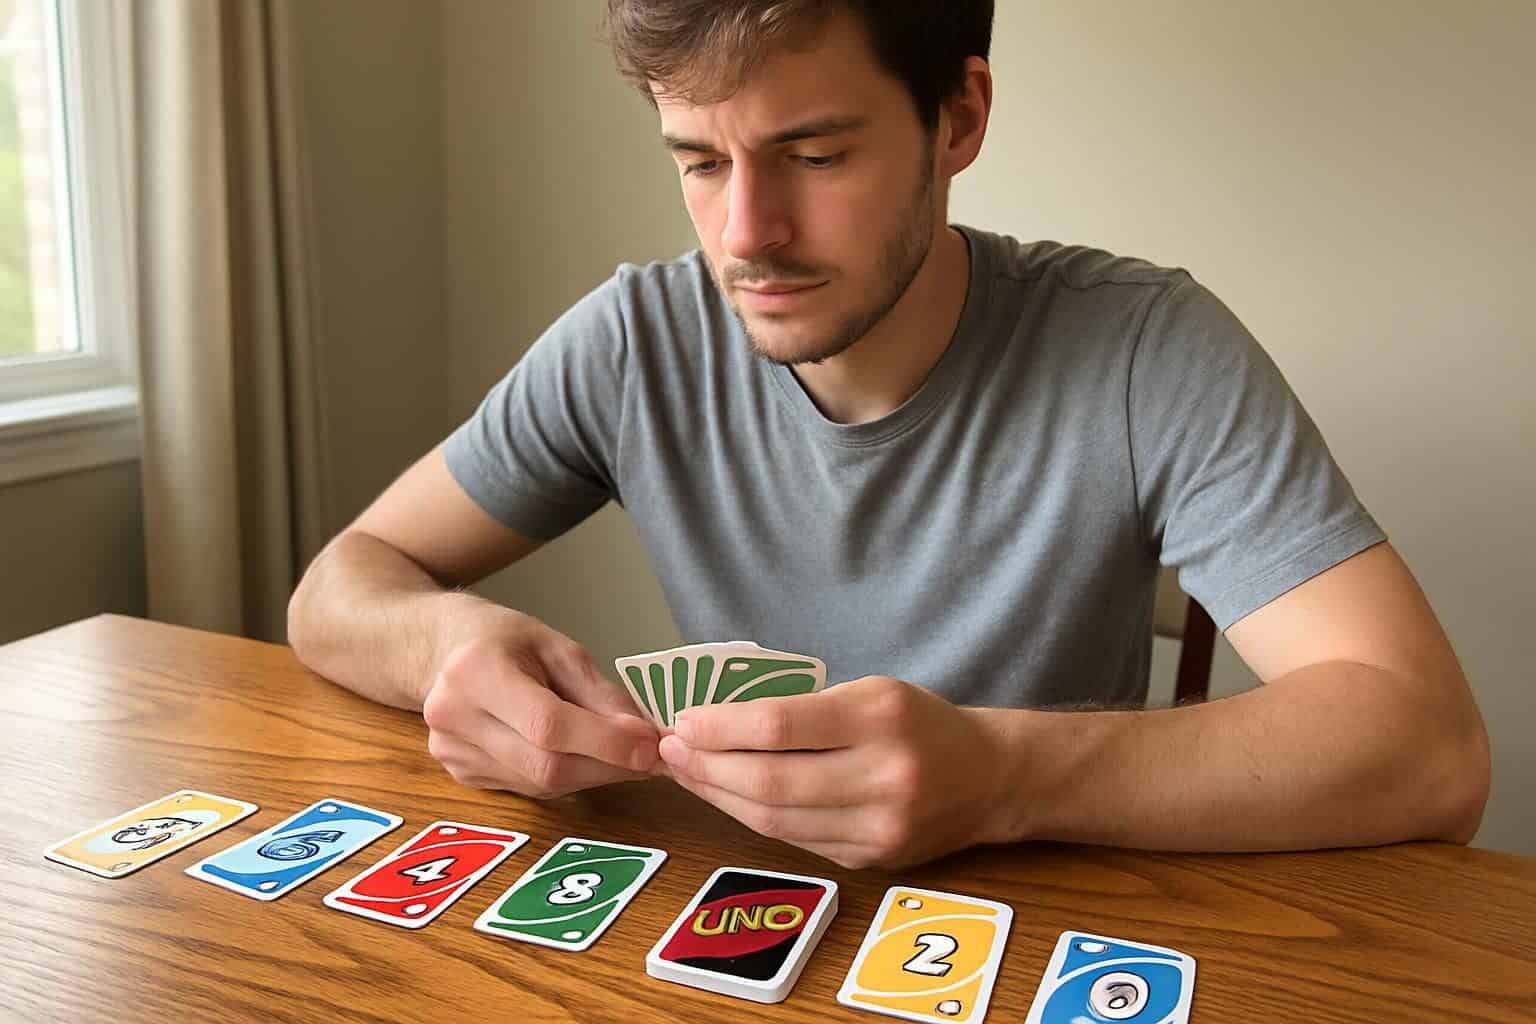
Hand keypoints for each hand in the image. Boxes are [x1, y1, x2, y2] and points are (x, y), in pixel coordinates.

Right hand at [422, 613, 659, 797]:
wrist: (443, 649)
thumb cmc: (505, 639)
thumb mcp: (558, 648)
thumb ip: (599, 694)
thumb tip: (642, 736)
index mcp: (476, 671)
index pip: (547, 724)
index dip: (604, 742)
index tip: (650, 746)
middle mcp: (453, 716)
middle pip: (543, 764)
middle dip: (607, 766)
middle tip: (649, 758)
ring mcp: (451, 751)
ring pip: (539, 784)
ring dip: (591, 775)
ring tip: (619, 754)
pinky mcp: (459, 773)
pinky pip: (526, 787)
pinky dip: (564, 778)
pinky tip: (578, 756)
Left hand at [656, 676, 1009, 868]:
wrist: (990, 779)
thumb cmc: (919, 723)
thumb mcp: (870, 691)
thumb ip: (802, 709)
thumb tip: (716, 722)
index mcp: (879, 717)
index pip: (779, 727)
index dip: (720, 728)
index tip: (683, 720)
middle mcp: (882, 775)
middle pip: (769, 782)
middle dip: (708, 766)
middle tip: (672, 749)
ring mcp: (878, 826)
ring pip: (774, 820)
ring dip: (720, 797)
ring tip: (690, 773)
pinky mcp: (871, 859)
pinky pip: (794, 839)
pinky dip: (753, 819)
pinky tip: (730, 797)